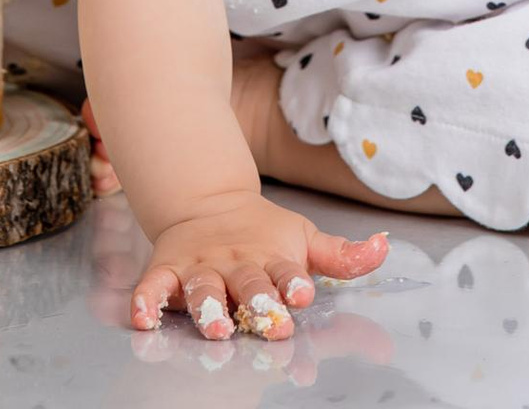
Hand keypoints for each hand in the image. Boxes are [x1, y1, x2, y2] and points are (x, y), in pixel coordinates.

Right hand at [130, 192, 388, 339]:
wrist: (207, 202)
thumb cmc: (263, 233)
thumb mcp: (304, 240)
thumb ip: (342, 256)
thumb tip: (384, 248)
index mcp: (271, 257)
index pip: (285, 272)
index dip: (293, 282)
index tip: (302, 293)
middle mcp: (236, 264)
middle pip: (247, 284)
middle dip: (258, 303)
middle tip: (270, 322)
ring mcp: (201, 267)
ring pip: (202, 289)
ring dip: (207, 307)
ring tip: (215, 326)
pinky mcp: (167, 271)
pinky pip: (153, 286)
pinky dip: (146, 300)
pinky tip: (144, 316)